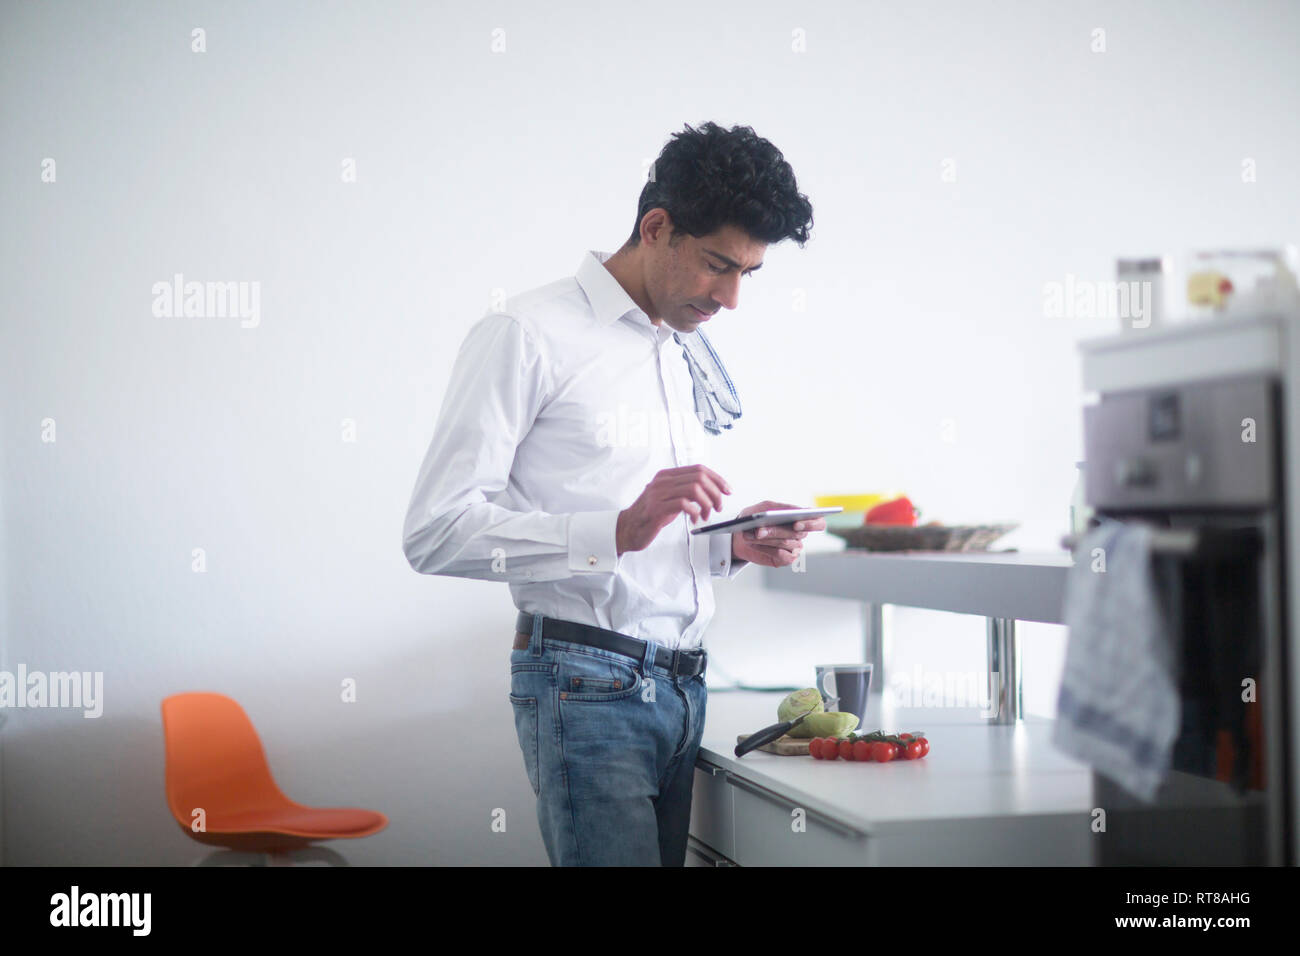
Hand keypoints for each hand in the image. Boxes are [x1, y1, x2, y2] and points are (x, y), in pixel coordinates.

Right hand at [616, 464, 731, 555]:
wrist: (628, 529)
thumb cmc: (650, 515)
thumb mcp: (669, 498)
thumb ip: (685, 490)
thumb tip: (710, 490)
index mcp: (667, 475)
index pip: (699, 469)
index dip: (717, 479)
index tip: (727, 490)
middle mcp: (662, 481)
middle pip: (699, 477)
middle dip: (715, 493)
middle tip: (718, 507)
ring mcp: (658, 494)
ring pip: (694, 489)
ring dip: (707, 503)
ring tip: (706, 515)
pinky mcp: (657, 508)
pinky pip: (684, 504)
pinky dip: (695, 512)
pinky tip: (694, 520)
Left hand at [731, 500, 825, 567]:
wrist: (741, 534)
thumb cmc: (756, 517)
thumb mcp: (764, 507)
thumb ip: (775, 508)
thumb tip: (782, 515)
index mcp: (801, 518)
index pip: (819, 522)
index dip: (812, 524)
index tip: (796, 523)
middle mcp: (800, 533)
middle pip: (797, 533)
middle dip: (775, 530)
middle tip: (759, 530)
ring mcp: (795, 547)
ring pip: (786, 542)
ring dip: (765, 538)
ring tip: (749, 535)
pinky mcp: (786, 559)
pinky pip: (780, 554)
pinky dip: (766, 549)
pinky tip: (754, 544)